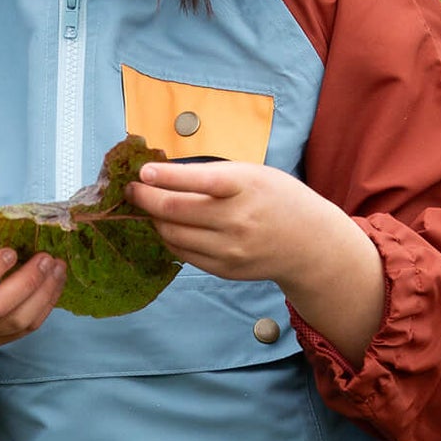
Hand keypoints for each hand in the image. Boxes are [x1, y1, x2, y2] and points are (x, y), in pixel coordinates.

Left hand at [126, 158, 385, 361]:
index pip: (199, 180)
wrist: (309, 243)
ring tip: (147, 206)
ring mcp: (230, 248)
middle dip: (144, 198)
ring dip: (153, 219)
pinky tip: (167, 225)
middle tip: (131, 189)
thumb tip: (162, 174)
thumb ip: (212, 174)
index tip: (142, 172)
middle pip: (175, 211)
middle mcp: (237, 220)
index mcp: (245, 187)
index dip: (166, 176)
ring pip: (172, 234)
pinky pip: (183, 253)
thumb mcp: (253, 174)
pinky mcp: (224, 269)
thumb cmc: (277, 199)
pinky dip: (169, 237)